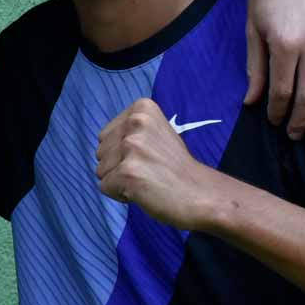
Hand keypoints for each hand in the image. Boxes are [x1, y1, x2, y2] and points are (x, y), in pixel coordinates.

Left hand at [95, 99, 225, 231]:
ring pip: (100, 170)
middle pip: (99, 152)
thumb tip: (102, 145)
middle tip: (149, 171)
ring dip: (120, 180)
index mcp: (141, 108)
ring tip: (148, 180)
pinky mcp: (128, 172)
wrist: (204, 195)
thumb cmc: (177, 168)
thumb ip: (129, 132)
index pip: (105, 136)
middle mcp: (135, 122)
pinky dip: (121, 195)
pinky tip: (145, 191)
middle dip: (118, 166)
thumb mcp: (156, 134)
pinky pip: (105, 187)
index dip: (121, 152)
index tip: (148, 157)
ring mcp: (132, 146)